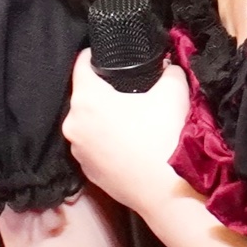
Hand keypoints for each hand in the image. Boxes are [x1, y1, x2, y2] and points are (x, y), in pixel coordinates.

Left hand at [61, 52, 192, 210]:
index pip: (81, 65)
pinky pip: (94, 147)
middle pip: (84, 97)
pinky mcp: (87, 172)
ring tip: (132, 121)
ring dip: (104, 120)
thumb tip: (167, 66)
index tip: (106, 55)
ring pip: (88, 124)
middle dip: (104, 92)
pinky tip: (130, 145)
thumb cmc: (166, 135)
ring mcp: (77, 151)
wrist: (168, 190)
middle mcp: (73, 124)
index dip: (94, 56)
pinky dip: (107, 143)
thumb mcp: (173, 91)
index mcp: (86, 99)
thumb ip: (169, 70)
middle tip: (129, 92)